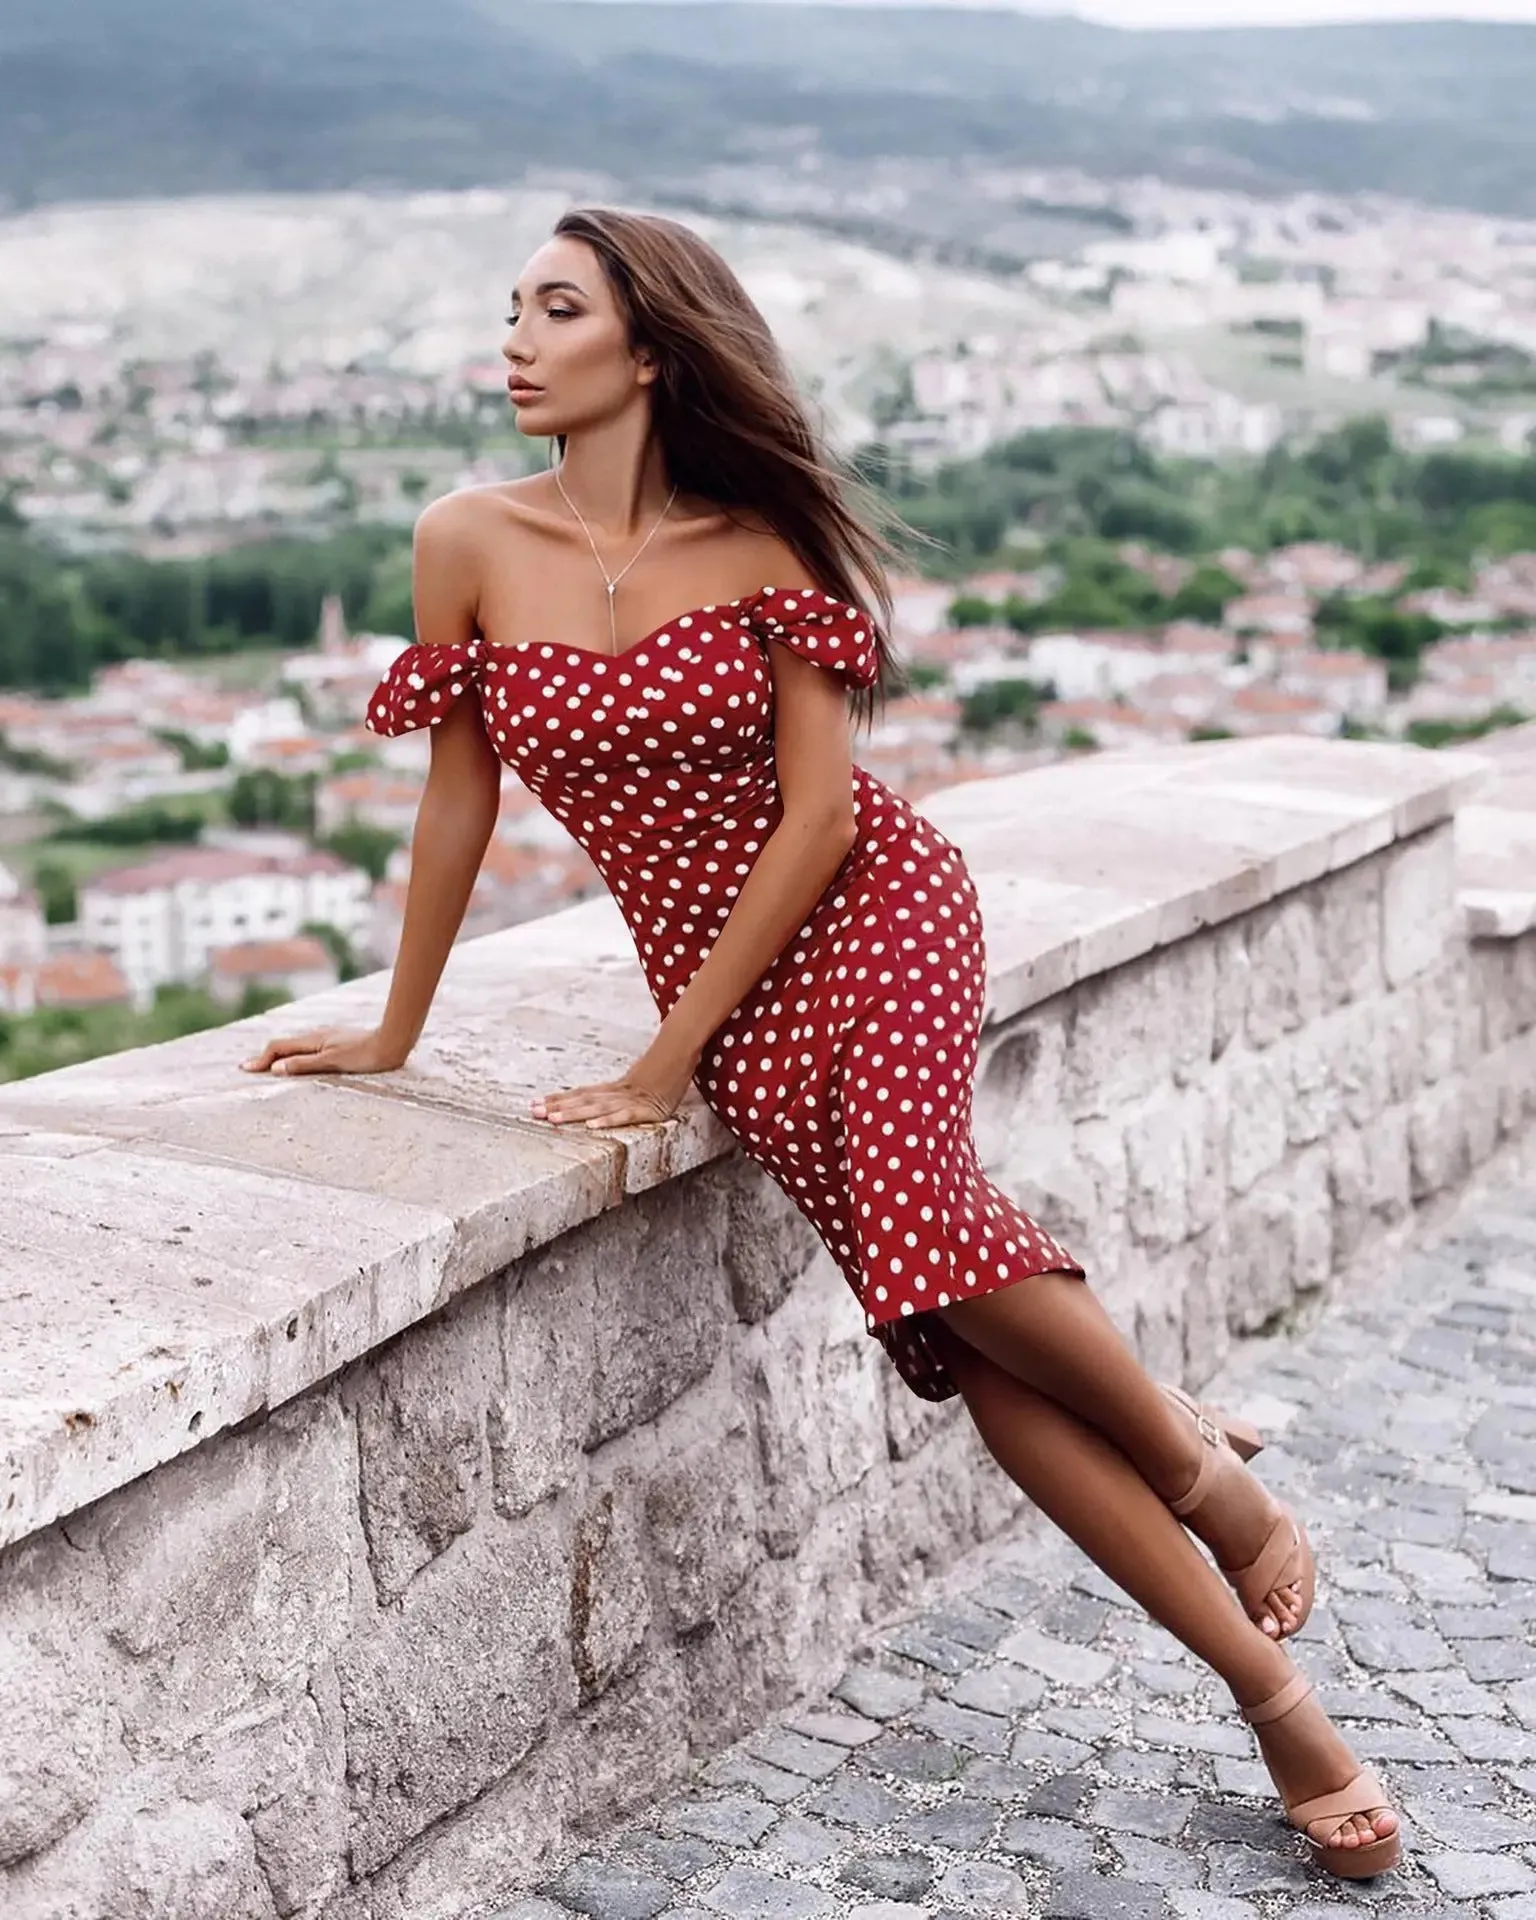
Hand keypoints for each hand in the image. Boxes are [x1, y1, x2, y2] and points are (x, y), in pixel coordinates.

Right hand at [240, 1026, 406, 1076]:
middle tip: (249, 1068)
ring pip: (297, 1046)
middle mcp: (318, 1036)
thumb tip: (276, 1069)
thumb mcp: (333, 1062)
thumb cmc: (366, 1055)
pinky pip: (309, 1048)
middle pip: (285, 1045)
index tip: (244, 1070)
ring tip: (267, 1066)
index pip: (279, 1047)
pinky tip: (300, 1061)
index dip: (261, 1059)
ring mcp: (329, 1038)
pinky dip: (296, 1055)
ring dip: (280, 1055)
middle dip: (266, 1056)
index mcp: (313, 1040)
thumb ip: (305, 1064)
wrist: (393, 1042)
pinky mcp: (339, 1042)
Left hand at [530, 1043, 697, 1129]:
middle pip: (582, 1100)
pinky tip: (592, 1126)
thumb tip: (603, 1099)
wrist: (682, 1053)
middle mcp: (617, 1093)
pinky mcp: (648, 1109)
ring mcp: (631, 1100)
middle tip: (532, 1112)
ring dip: (574, 1113)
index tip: (535, 1103)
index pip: (581, 1093)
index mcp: (614, 1088)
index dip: (558, 1098)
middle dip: (556, 1107)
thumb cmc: (663, 1069)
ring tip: (553, 1119)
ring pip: (597, 1108)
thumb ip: (621, 1091)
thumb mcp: (638, 1083)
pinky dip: (608, 1120)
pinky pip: (625, 1116)